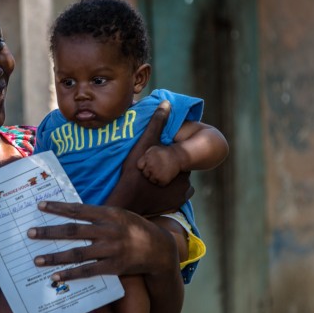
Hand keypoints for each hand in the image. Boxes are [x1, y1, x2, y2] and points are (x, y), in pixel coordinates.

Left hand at [27, 201, 178, 280]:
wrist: (159, 250)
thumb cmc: (134, 229)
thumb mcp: (119, 214)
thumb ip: (98, 214)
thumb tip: (71, 210)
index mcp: (108, 214)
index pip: (78, 209)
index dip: (58, 207)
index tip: (40, 206)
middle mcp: (108, 230)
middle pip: (73, 231)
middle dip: (49, 232)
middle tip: (30, 233)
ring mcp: (111, 250)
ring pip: (77, 253)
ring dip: (55, 257)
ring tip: (37, 259)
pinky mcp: (114, 267)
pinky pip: (88, 271)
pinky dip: (71, 274)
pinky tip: (56, 276)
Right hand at [106, 100, 193, 215]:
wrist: (127, 201)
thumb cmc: (135, 172)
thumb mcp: (145, 145)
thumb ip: (157, 124)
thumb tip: (166, 103)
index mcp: (182, 167)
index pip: (180, 158)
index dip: (168, 156)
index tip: (157, 156)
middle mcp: (186, 184)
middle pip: (179, 172)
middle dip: (169, 169)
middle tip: (153, 168)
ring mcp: (180, 198)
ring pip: (177, 186)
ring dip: (168, 183)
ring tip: (151, 180)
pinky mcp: (173, 208)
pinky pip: (173, 198)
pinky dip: (166, 195)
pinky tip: (154, 192)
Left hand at [137, 144, 180, 185]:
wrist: (177, 156)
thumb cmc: (164, 152)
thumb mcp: (152, 150)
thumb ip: (144, 156)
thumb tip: (138, 165)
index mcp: (147, 159)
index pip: (139, 166)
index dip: (144, 166)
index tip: (149, 165)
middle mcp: (150, 167)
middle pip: (145, 174)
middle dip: (149, 172)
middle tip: (156, 168)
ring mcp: (156, 174)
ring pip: (151, 180)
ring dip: (155, 177)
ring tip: (161, 171)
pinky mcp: (163, 180)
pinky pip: (159, 184)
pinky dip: (161, 181)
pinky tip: (165, 175)